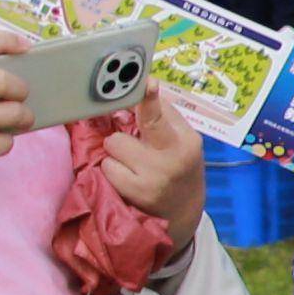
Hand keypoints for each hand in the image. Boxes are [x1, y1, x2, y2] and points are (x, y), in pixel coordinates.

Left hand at [101, 86, 208, 239]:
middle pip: (133, 126)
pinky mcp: (136, 191)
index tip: (146, 82)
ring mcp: (154, 175)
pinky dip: (112, 171)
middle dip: (126, 131)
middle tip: (132, 143)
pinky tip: (127, 179)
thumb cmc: (179, 169)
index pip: (163, 114)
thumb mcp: (183, 143)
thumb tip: (141, 88)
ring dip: (116, 153)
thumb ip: (164, 118)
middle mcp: (173, 156)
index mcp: (186, 140)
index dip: (150, 98)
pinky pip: (107, 166)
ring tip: (130, 165)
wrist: (184, 212)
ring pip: (114, 143)